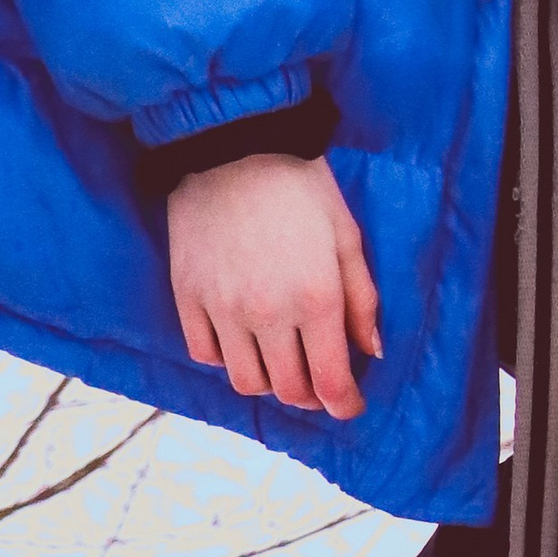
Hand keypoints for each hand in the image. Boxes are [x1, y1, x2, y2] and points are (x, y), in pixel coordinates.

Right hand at [168, 155, 381, 419]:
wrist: (234, 149)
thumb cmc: (301, 189)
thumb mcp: (347, 237)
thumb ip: (362, 299)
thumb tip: (370, 352)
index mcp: (316, 298)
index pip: (329, 381)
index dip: (344, 404)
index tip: (350, 407)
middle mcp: (268, 313)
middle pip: (288, 389)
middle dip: (310, 395)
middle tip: (320, 382)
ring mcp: (222, 309)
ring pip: (245, 381)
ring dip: (269, 381)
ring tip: (281, 360)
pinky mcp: (187, 298)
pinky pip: (205, 354)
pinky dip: (227, 357)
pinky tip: (242, 338)